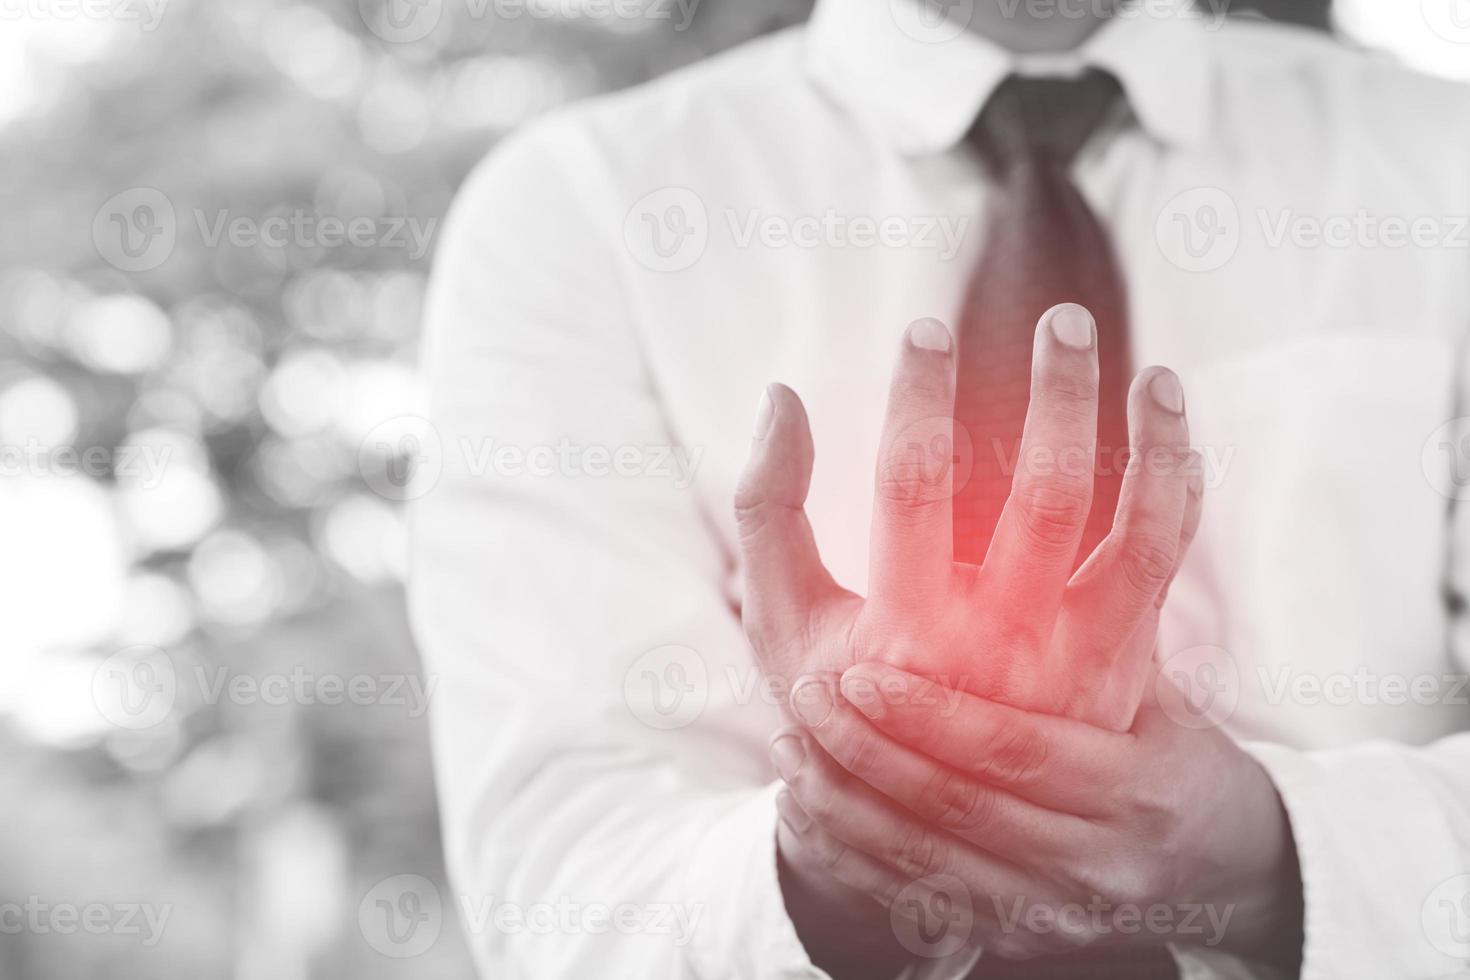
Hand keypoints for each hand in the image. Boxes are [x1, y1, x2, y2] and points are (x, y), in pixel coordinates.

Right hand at [734, 303, 1200, 733]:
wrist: (923, 814)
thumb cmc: (841, 696)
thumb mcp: (782, 617)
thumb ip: (766, 507)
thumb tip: (781, 394)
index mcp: (901, 630)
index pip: (913, 485)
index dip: (919, 396)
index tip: (925, 329)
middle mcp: (996, 648)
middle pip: (1044, 495)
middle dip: (1059, 394)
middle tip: (1064, 322)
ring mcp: (1070, 661)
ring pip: (1134, 530)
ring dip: (1153, 441)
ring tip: (1159, 371)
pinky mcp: (1120, 665)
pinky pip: (1164, 563)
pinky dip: (1180, 492)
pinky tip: (1175, 433)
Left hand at [771, 662, 1302, 963]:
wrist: (1226, 868)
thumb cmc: (1176, 750)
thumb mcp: (1157, 691)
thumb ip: (1095, 634)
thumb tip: (1026, 526)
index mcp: (1137, 790)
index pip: (1018, 752)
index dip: (935, 715)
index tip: (864, 671)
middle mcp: (1098, 863)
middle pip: (962, 811)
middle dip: (873, 754)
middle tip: (809, 693)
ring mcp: (1059, 914)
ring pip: (932, 868)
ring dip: (851, 807)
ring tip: (794, 744)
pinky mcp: (1023, 942)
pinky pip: (926, 906)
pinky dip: (861, 858)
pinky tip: (816, 807)